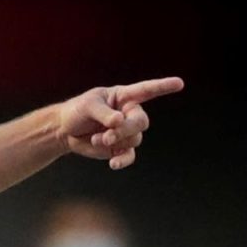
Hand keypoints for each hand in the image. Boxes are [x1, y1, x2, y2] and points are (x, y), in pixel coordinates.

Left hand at [58, 77, 183, 169]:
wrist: (66, 131)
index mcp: (123, 96)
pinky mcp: (120, 148)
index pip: (147, 90)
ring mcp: (126, 132)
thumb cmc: (77, 111)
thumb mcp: (87, 106)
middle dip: (126, 130)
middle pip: (141, 122)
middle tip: (108, 135)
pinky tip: (113, 164)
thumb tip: (118, 121)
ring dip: (115, 141)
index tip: (179, 83)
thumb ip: (104, 113)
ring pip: (134, 139)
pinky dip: (122, 160)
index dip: (163, 86)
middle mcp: (129, 114)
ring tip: (97, 139)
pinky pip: (129, 156)